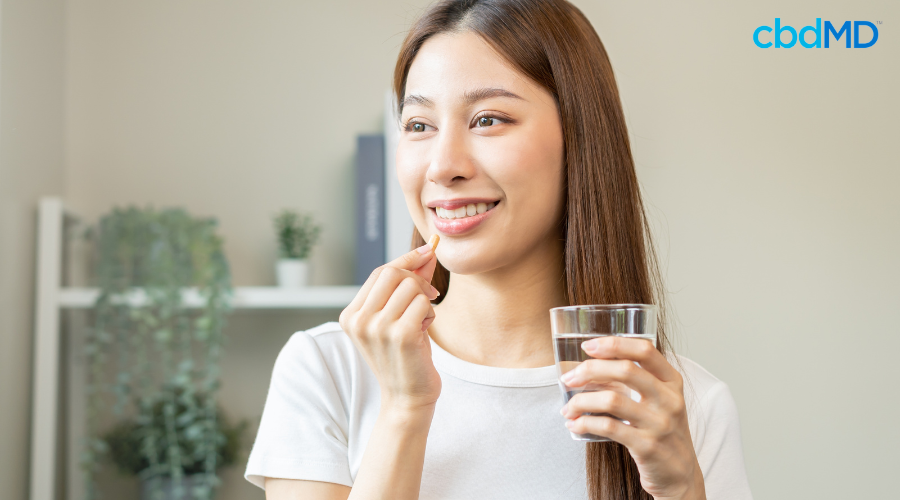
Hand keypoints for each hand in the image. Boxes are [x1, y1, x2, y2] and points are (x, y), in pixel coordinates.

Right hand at [339, 237, 441, 414]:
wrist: (407, 396)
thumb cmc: (404, 354)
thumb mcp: (397, 316)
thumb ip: (409, 283)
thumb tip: (427, 250)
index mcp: (350, 315)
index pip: (379, 271)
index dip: (406, 260)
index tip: (428, 251)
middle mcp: (359, 321)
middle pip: (393, 273)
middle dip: (417, 279)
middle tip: (429, 295)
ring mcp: (378, 329)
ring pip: (411, 287)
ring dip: (425, 301)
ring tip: (421, 322)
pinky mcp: (401, 336)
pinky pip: (423, 303)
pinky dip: (430, 313)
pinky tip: (425, 331)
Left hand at [560, 337, 705, 499]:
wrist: (681, 474)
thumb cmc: (663, 431)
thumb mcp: (662, 400)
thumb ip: (639, 380)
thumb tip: (593, 365)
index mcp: (672, 382)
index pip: (644, 351)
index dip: (614, 344)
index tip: (589, 346)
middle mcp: (669, 400)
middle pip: (625, 370)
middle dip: (589, 370)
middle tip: (569, 378)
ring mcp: (660, 424)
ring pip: (613, 400)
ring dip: (581, 401)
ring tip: (568, 407)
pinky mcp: (647, 446)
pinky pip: (609, 427)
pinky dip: (585, 422)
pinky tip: (575, 424)